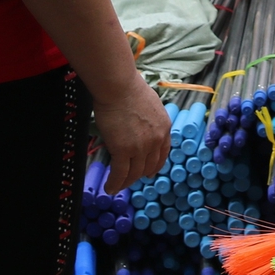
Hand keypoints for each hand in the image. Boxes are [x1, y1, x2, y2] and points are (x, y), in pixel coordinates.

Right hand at [93, 76, 172, 192]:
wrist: (119, 87)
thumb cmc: (129, 89)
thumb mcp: (151, 105)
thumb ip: (149, 119)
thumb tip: (141, 123)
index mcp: (164, 127)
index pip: (162, 153)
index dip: (154, 165)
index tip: (149, 172)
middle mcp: (156, 140)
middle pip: (149, 166)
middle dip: (139, 175)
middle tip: (130, 179)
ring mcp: (141, 147)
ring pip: (135, 173)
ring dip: (126, 182)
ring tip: (117, 187)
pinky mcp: (124, 150)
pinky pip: (120, 173)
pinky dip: (115, 183)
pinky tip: (110, 188)